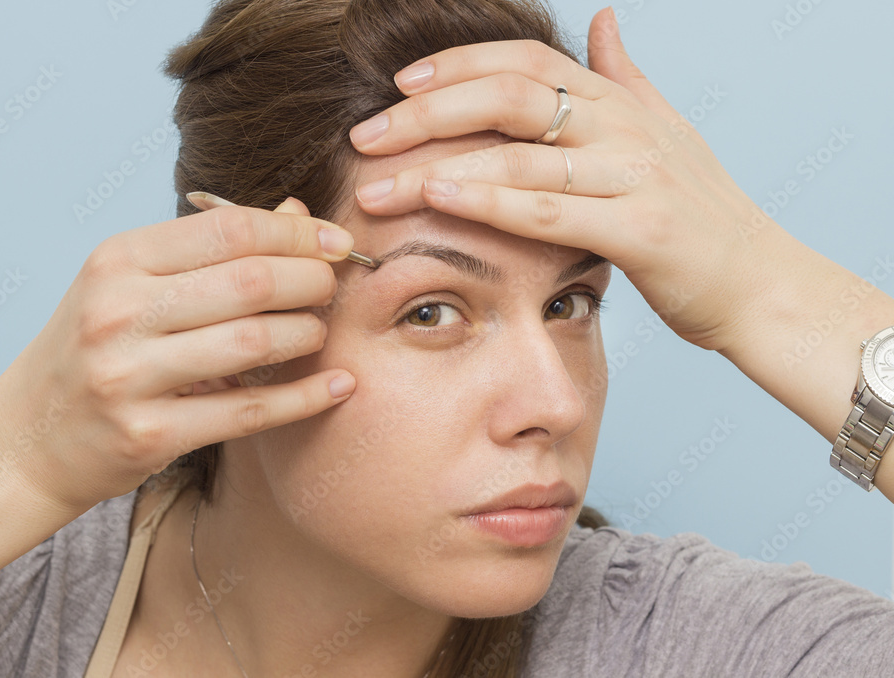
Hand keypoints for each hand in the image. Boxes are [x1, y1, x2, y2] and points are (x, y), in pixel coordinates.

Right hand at [0, 198, 357, 510]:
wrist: (28, 438)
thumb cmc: (95, 348)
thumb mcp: (133, 284)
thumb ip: (212, 250)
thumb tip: (299, 214)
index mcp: (118, 260)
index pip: (230, 229)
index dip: (297, 233)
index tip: (336, 243)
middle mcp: (118, 310)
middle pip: (251, 281)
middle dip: (312, 281)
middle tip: (329, 289)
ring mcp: (128, 376)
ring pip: (254, 342)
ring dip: (307, 335)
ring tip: (317, 333)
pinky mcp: (148, 434)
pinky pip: (249, 412)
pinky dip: (305, 398)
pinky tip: (338, 386)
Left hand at [348, 7, 789, 352]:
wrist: (761, 285)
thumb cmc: (702, 217)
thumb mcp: (666, 131)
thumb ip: (626, 76)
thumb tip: (602, 19)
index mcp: (622, 104)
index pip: (529, 63)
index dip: (460, 64)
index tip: (402, 83)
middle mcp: (627, 129)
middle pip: (511, 97)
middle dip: (429, 112)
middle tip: (368, 135)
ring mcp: (636, 176)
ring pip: (521, 156)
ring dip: (439, 164)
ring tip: (378, 181)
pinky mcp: (641, 230)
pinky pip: (550, 210)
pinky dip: (491, 203)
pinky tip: (439, 198)